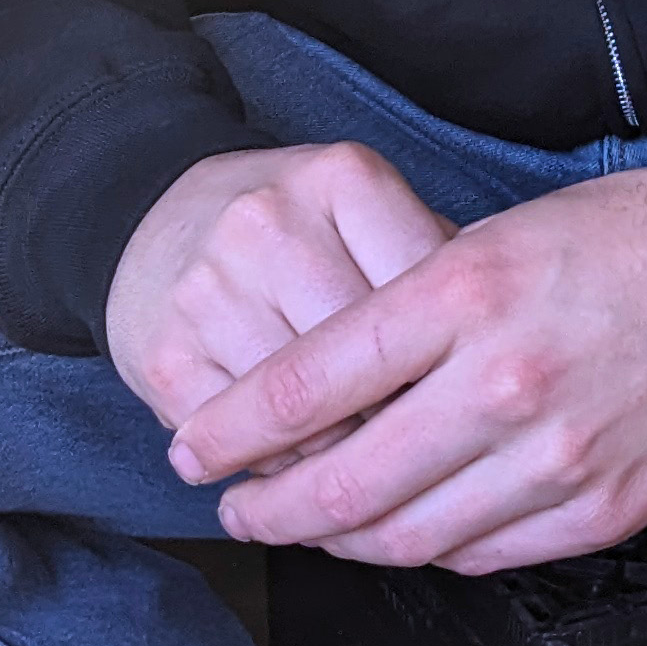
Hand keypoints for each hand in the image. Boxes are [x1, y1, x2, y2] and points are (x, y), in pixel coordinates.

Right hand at [103, 140, 453, 444]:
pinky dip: (281, 467)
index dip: (455, 360)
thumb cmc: (293, 228)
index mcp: (343, 178)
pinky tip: (293, 455)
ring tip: (357, 454)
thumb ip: (433, 265)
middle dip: (403, 417)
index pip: (427, 294)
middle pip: (370, 362)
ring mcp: (210, 290)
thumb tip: (489, 353)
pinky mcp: (165, 358)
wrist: (157, 219)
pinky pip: (246, 446)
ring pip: (310, 417)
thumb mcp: (368, 212)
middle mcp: (270, 223)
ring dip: (342, 455)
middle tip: (420, 440)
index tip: (463, 390)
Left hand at [177, 91, 646, 573]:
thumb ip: (415, 312)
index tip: (193, 448)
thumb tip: (327, 389)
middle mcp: (504, 381)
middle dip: (267, 507)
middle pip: (344, 481)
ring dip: (342, 541)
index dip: (232, 429)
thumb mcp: (501, 234)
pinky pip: (485, 555)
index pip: (308, 383)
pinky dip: (431, 551)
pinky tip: (410, 530)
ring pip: (409, 536)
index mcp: (466, 291)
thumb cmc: (637, 232)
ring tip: (314, 525)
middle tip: (235, 509)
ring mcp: (558, 455)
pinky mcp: (605, 507)